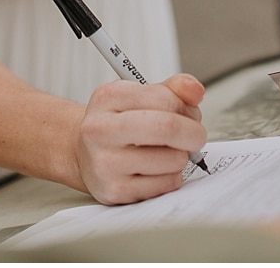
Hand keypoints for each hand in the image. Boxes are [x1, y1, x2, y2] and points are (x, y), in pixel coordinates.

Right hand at [75, 73, 206, 204]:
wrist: (83, 154)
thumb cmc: (117, 122)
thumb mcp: (138, 94)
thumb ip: (172, 88)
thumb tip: (196, 91)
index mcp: (108, 97)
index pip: (164, 98)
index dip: (187, 107)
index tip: (190, 113)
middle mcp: (101, 130)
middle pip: (166, 128)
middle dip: (193, 133)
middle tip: (196, 136)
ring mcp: (105, 164)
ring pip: (171, 159)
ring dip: (182, 156)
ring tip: (170, 152)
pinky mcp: (115, 192)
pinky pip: (165, 184)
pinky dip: (173, 176)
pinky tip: (159, 169)